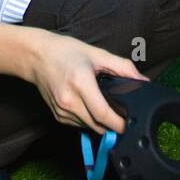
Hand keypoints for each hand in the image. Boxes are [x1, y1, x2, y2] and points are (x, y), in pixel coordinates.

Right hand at [27, 30, 145, 133]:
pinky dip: (90, 121)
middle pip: (98, 126)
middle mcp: (69, 100)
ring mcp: (61, 110)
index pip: (103, 114)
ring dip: (102, 124)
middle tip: (126, 119)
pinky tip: (93, 108)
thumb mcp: (98, 54)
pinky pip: (79, 125)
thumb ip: (123, 68)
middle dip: (114, 126)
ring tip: (110, 111)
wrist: (36, 56)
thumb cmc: (66, 52)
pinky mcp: (57, 116)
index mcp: (80, 83)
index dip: (119, 123)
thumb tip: (143, 81)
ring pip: (89, 127)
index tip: (131, 124)